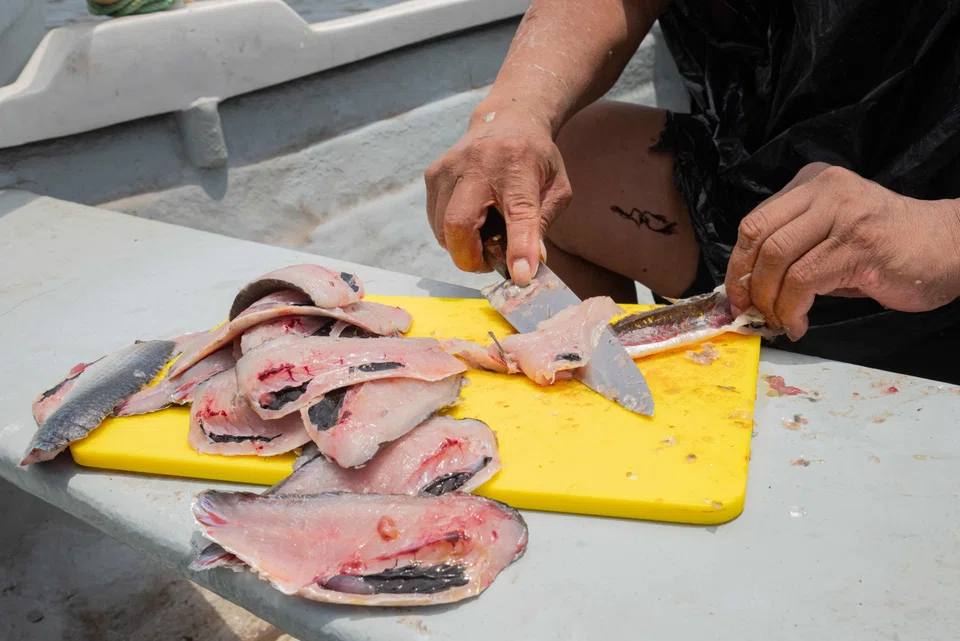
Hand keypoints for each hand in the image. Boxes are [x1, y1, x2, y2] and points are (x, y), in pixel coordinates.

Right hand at [425, 105, 571, 285]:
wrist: (507, 119)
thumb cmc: (536, 160)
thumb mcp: (556, 188)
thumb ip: (543, 224)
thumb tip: (527, 267)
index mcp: (518, 165)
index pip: (518, 213)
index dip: (519, 248)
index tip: (520, 277)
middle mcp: (479, 163)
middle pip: (458, 223)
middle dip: (470, 258)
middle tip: (489, 262)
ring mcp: (450, 167)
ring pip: (442, 228)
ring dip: (462, 248)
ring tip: (484, 238)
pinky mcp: (433, 174)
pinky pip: (435, 221)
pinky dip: (451, 234)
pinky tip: (471, 222)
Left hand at [724, 162, 959, 338]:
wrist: (952, 247)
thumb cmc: (889, 250)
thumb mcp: (832, 236)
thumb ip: (795, 250)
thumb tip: (750, 288)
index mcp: (813, 183)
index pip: (756, 222)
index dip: (738, 263)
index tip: (736, 295)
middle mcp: (825, 190)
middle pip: (759, 236)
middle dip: (746, 282)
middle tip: (750, 312)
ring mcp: (842, 214)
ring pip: (778, 258)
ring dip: (770, 300)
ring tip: (780, 320)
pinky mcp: (857, 243)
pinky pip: (804, 280)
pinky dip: (793, 308)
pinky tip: (799, 323)